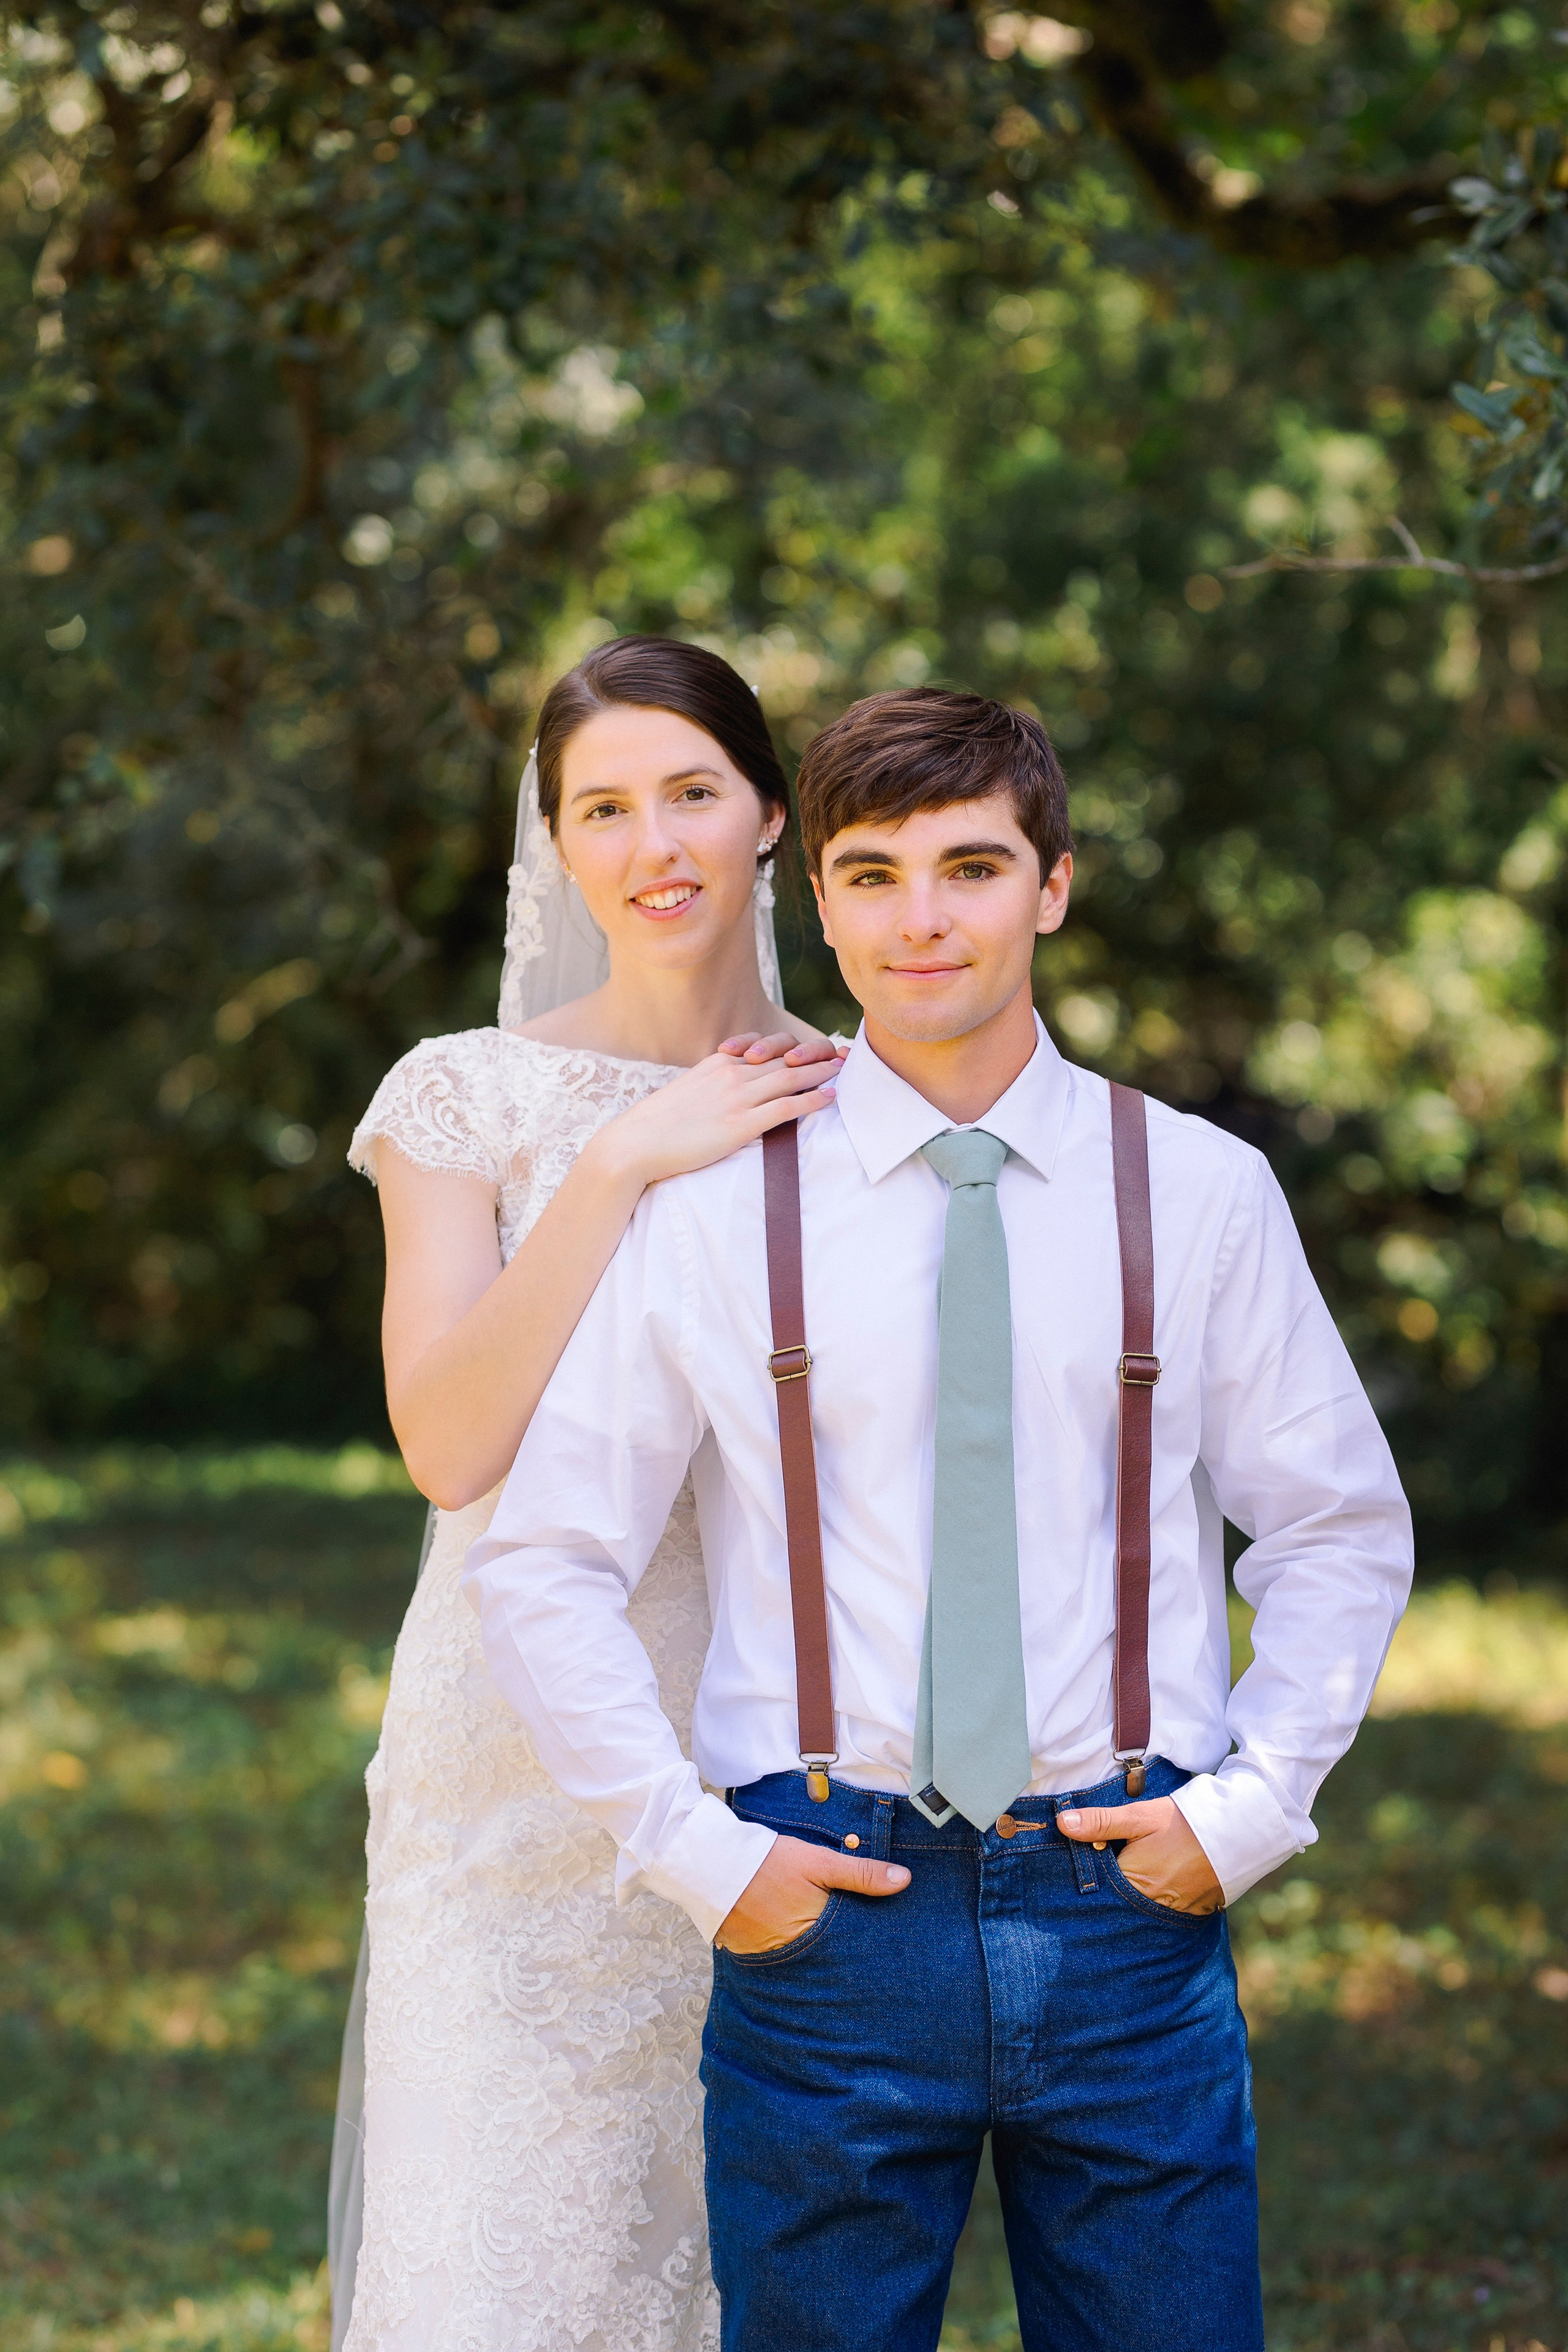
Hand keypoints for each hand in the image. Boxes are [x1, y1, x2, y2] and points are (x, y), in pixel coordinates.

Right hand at [589, 1035, 844, 1188]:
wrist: (634, 1144)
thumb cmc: (658, 1126)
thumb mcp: (688, 1093)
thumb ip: (712, 1087)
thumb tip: (728, 1094)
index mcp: (718, 1063)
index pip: (765, 1048)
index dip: (795, 1046)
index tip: (815, 1047)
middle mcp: (731, 1073)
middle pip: (785, 1058)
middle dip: (818, 1054)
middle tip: (845, 1052)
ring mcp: (737, 1098)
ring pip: (792, 1077)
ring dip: (823, 1071)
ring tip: (846, 1069)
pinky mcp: (740, 1125)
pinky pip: (786, 1107)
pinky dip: (813, 1100)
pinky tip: (832, 1097)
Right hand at [715, 1832, 909, 1954]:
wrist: (711, 1864)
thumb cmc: (769, 1861)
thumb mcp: (818, 1862)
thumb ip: (861, 1874)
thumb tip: (905, 1880)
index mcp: (815, 1932)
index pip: (851, 1947)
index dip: (864, 1943)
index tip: (882, 1944)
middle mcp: (794, 1952)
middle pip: (828, 1957)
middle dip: (841, 1953)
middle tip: (858, 1949)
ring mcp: (769, 1957)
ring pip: (803, 1959)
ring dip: (813, 1951)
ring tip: (827, 1945)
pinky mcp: (748, 1954)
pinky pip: (777, 1957)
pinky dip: (786, 1949)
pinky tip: (791, 1937)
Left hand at [1057, 1796, 1223, 1915]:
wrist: (1236, 1834)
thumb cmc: (1183, 1823)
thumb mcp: (1140, 1817)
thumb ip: (1101, 1822)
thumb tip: (1060, 1824)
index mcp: (1132, 1883)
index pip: (1094, 1889)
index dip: (1085, 1875)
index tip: (1076, 1861)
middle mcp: (1148, 1907)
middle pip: (1113, 1904)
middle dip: (1103, 1891)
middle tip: (1100, 1868)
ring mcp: (1169, 1915)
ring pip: (1134, 1910)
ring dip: (1125, 1898)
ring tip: (1125, 1875)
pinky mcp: (1187, 1915)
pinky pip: (1156, 1914)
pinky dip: (1148, 1902)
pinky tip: (1147, 1885)